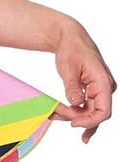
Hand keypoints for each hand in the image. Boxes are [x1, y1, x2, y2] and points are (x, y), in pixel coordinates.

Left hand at [48, 18, 115, 142]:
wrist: (71, 38)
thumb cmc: (71, 49)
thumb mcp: (68, 68)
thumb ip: (73, 87)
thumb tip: (76, 104)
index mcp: (103, 83)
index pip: (103, 111)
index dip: (89, 121)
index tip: (72, 123)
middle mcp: (105, 88)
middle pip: (96, 114)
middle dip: (78, 119)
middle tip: (56, 117)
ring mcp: (100, 90)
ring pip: (91, 112)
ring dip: (75, 117)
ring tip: (55, 116)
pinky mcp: (93, 90)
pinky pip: (88, 106)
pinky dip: (77, 113)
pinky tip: (66, 119)